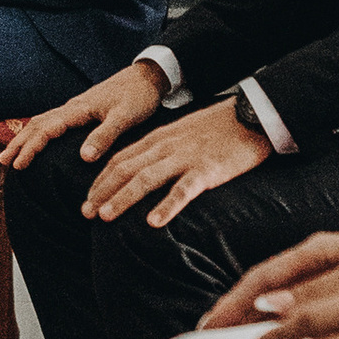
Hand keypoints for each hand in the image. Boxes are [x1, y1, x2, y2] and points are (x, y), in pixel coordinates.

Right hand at [2, 59, 165, 177]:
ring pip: (43, 121)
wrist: (149, 76)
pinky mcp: (82, 109)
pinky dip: (39, 131)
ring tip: (13, 153)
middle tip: (4, 162)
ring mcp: (76, 107)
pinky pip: (52, 120)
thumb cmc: (138, 96)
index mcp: (79, 109)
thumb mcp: (125, 117)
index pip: (46, 129)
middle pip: (37, 124)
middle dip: (19, 143)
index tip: (18, 165)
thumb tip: (84, 158)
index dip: (30, 148)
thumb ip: (104, 136)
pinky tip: (38, 139)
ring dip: (26, 137)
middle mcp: (72, 107)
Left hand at [85, 94, 268, 228]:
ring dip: (123, 198)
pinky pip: (183, 190)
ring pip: (146, 178)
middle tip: (86, 214)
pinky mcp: (208, 170)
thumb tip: (140, 170)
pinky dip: (166, 206)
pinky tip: (153, 223)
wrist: (252, 115)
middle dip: (102, 192)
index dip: (100, 180)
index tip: (87, 199)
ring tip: (106, 218)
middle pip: (125, 169)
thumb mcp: (181, 133)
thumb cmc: (218, 128)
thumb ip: (161, 149)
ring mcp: (186, 158)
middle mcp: (166, 146)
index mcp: (159, 138)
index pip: (120, 159)